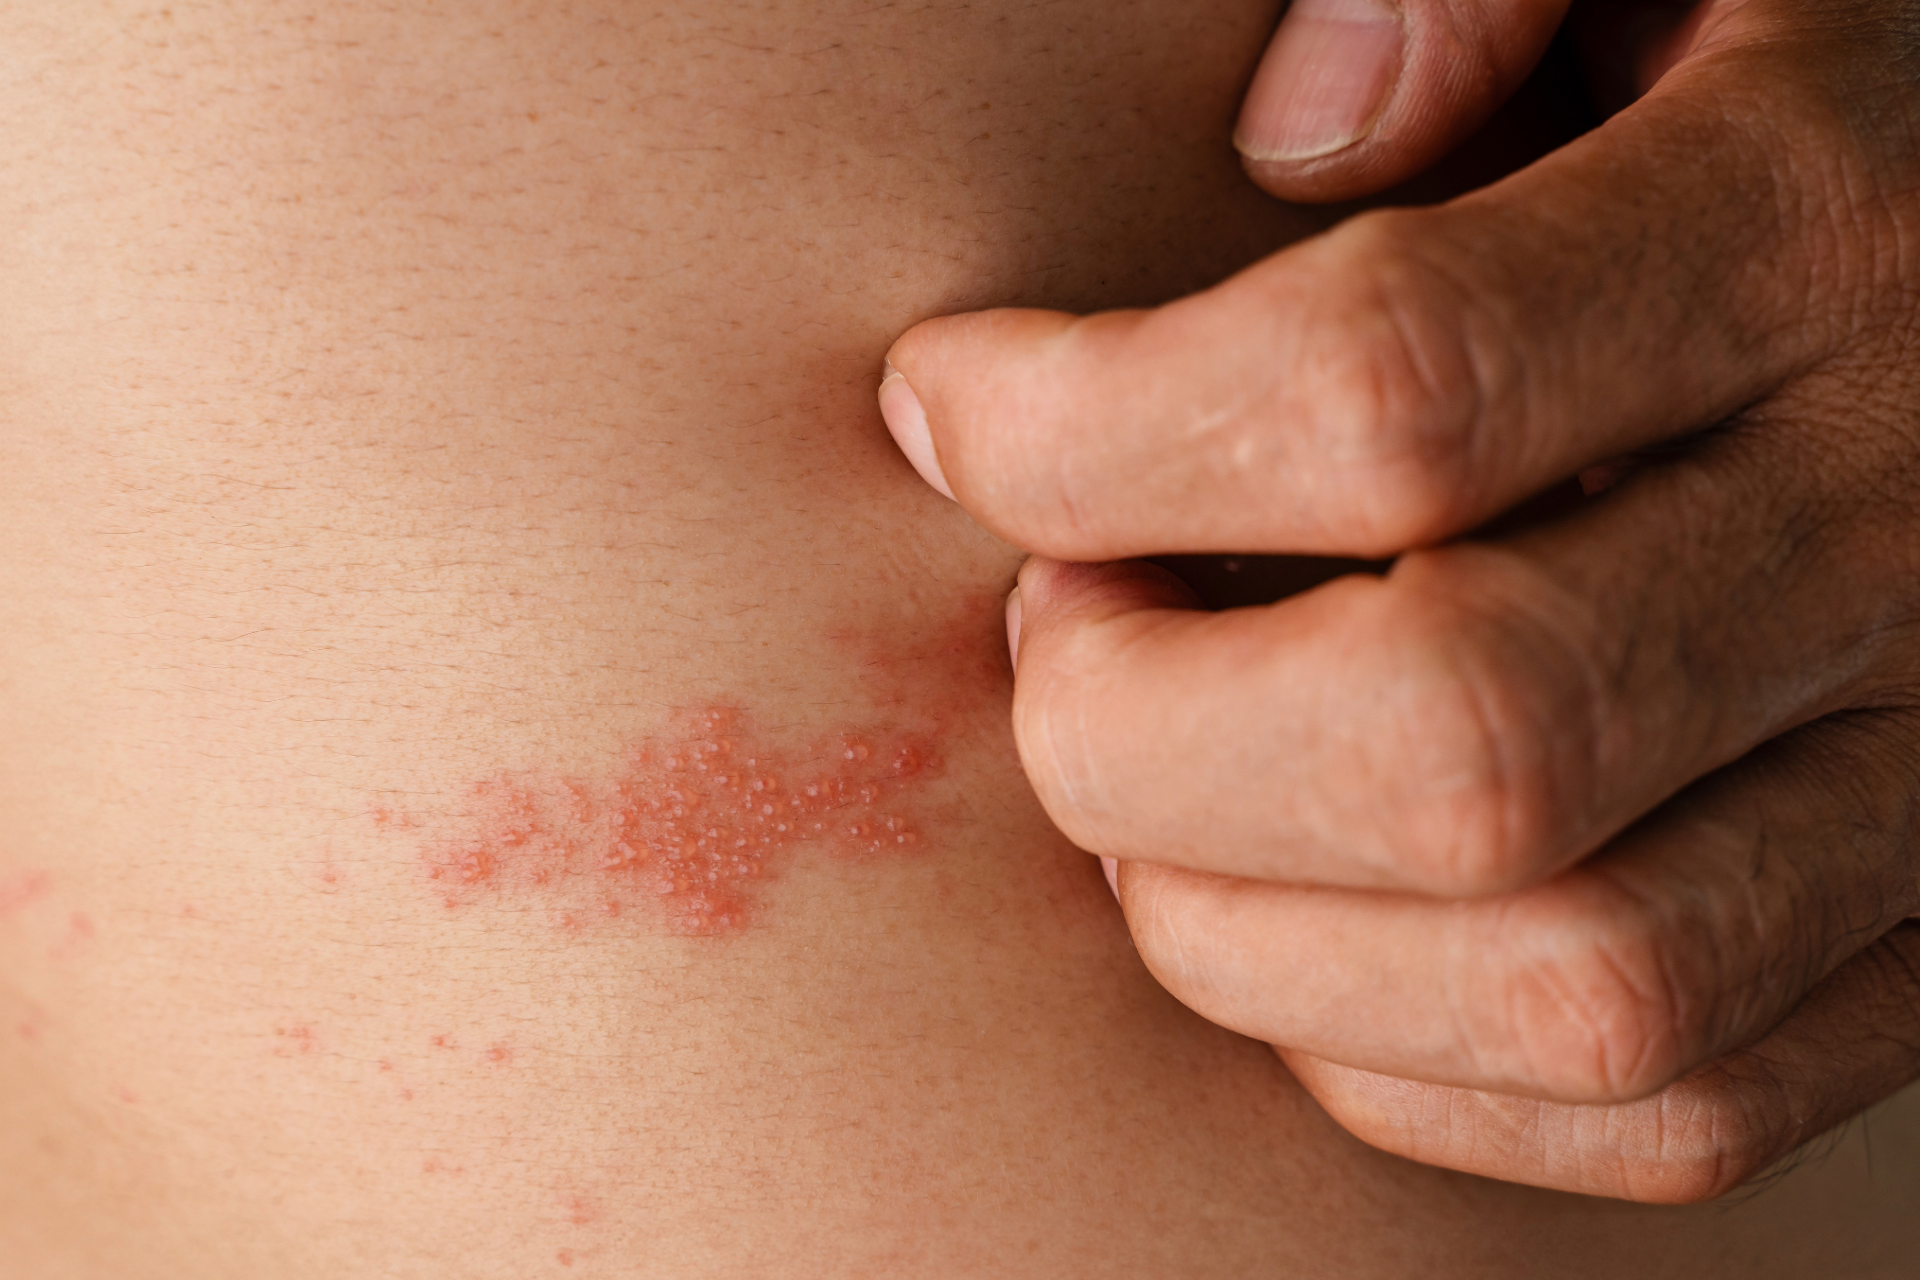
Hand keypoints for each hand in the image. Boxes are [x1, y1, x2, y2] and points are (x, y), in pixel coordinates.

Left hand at [878, 0, 1919, 1201]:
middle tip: (1051, 626)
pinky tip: (1293, 915)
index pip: (1394, 391)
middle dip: (1134, 730)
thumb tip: (1289, 130)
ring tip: (1146, 780)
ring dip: (1240, 927)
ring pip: (1569, 980)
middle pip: (1459, 742)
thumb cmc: (1787, 111)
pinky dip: (1395, 1059)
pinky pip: (1661, 1100)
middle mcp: (1910, 532)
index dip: (1087, 431)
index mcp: (1818, 236)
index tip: (947, 404)